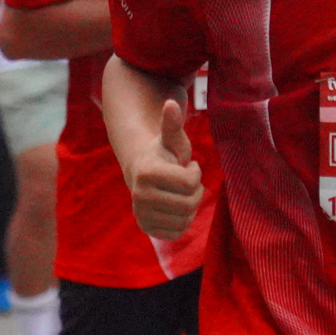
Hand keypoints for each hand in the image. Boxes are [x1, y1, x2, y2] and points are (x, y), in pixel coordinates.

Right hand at [126, 99, 202, 239]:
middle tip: (185, 181)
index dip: (195, 173)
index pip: (190, 183)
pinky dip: (184, 220)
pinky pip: (179, 232)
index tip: (187, 165)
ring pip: (186, 219)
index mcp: (146, 173)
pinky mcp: (147, 229)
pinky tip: (175, 206)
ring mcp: (141, 215)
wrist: (143, 172)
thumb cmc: (163, 152)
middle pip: (190, 203)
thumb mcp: (171, 138)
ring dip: (190, 205)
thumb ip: (172, 123)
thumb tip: (171, 102)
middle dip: (195, 190)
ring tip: (179, 192)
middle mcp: (139, 196)